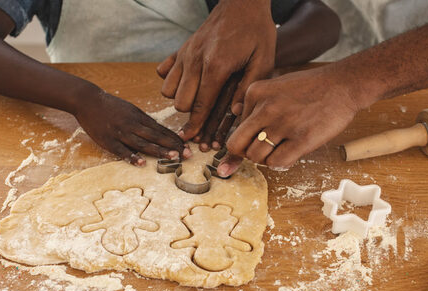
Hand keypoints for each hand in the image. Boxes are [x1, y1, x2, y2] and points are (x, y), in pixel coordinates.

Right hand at [75, 89, 187, 165]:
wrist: (87, 100)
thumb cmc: (111, 106)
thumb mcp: (130, 109)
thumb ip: (144, 121)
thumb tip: (160, 132)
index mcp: (139, 117)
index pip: (160, 129)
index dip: (175, 138)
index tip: (188, 146)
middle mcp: (132, 124)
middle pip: (156, 136)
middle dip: (173, 145)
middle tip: (188, 154)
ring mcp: (121, 133)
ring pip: (142, 144)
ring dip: (158, 151)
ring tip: (172, 157)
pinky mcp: (108, 141)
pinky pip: (122, 151)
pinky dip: (132, 157)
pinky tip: (142, 164)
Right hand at [157, 0, 275, 149]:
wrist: (243, 2)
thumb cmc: (257, 31)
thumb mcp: (263, 60)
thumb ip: (248, 88)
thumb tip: (235, 113)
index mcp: (215, 66)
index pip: (201, 104)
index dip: (196, 125)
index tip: (191, 140)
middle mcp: (195, 60)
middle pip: (180, 102)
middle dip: (189, 114)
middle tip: (200, 122)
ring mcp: (185, 53)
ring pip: (167, 89)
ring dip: (180, 98)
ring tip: (196, 102)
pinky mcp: (181, 48)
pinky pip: (164, 72)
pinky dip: (172, 80)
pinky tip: (187, 83)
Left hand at [217, 66, 359, 175]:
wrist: (342, 86)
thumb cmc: (309, 89)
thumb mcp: (275, 86)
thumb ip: (254, 102)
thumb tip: (234, 114)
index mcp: (255, 93)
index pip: (235, 127)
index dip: (245, 139)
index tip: (254, 142)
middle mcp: (265, 108)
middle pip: (237, 146)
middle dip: (246, 154)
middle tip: (260, 152)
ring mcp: (283, 124)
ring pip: (256, 157)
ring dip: (265, 159)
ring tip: (280, 149)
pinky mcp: (301, 139)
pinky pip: (277, 163)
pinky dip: (280, 164)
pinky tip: (291, 153)